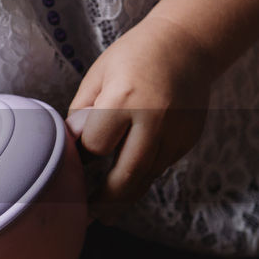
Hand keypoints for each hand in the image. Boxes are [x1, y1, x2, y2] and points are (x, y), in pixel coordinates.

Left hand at [67, 14, 213, 220]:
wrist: (187, 42)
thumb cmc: (133, 56)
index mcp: (125, 98)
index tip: (70, 165)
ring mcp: (177, 132)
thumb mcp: (98, 76)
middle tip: (86, 215)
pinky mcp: (188, 139)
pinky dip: (142, 175)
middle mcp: (155, 118)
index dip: (80, 158)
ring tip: (104, 211)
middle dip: (104, 201)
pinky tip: (128, 181)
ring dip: (124, 196)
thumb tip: (70, 150)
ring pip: (146, 178)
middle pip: (126, 176)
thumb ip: (83, 114)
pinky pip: (160, 166)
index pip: (95, 146)